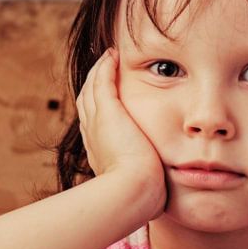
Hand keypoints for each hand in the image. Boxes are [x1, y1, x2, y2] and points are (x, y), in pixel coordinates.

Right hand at [75, 48, 166, 214]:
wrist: (132, 191)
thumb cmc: (141, 194)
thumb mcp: (141, 182)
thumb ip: (145, 175)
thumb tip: (159, 183)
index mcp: (98, 149)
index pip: (94, 121)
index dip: (99, 106)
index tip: (109, 97)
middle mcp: (92, 133)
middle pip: (88, 101)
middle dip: (95, 84)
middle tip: (105, 68)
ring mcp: (97, 121)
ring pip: (92, 88)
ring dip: (100, 70)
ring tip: (109, 57)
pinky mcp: (107, 111)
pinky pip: (102, 81)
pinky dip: (105, 66)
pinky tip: (113, 55)